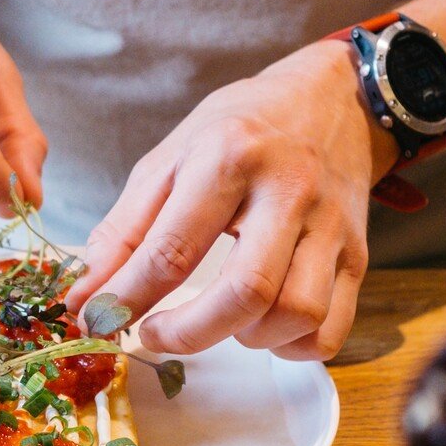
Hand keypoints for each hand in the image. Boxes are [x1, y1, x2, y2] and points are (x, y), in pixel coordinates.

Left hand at [67, 40, 398, 359]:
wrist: (334, 99)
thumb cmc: (240, 130)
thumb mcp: (171, 158)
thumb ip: (125, 228)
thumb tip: (86, 293)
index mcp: (229, 158)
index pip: (171, 250)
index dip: (126, 299)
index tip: (97, 321)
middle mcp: (287, 191)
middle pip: (245, 292)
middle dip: (188, 333)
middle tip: (152, 334)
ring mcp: (330, 226)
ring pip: (296, 314)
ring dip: (244, 338)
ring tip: (215, 320)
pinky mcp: (359, 255)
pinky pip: (330, 329)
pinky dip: (291, 346)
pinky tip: (261, 326)